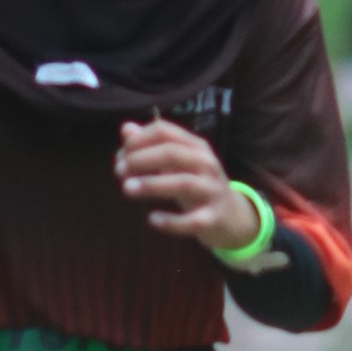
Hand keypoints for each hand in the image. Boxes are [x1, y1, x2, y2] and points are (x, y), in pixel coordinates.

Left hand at [116, 118, 260, 252]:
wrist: (233, 217)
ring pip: (182, 183)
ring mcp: (212, 191)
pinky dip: (171, 221)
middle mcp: (206, 164)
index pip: (164, 131)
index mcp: (196, 146)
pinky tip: (152, 219)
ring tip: (127, 188)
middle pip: (172, 154)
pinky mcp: (212, 218)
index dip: (138, 140)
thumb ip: (151, 146)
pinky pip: (192, 220)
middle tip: (118, 171)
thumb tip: (125, 129)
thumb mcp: (177, 164)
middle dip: (141, 159)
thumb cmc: (198, 185)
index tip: (120, 155)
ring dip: (152, 184)